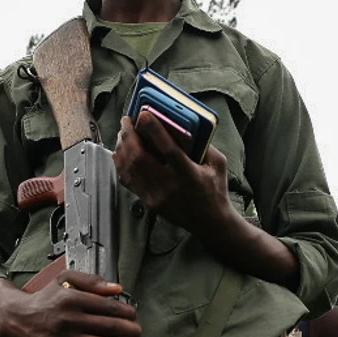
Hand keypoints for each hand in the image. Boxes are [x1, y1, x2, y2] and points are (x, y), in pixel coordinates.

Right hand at [0, 270, 141, 336]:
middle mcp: (70, 319)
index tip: (134, 316)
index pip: (110, 307)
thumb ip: (92, 281)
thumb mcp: (65, 279)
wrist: (18, 318)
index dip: (128, 313)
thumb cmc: (45, 298)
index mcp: (73, 299)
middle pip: (111, 328)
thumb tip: (118, 288)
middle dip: (131, 332)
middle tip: (138, 333)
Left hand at [112, 114, 232, 236]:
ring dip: (122, 147)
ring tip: (123, 133)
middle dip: (129, 135)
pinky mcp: (149, 202)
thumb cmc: (215, 190)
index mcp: (189, 174)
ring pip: (130, 168)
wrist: (210, 222)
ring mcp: (156, 196)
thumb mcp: (218, 164)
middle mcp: (170, 186)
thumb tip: (184, 125)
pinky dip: (121, 164)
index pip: (168, 148)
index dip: (154, 130)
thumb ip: (203, 144)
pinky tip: (120, 152)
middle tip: (127, 121)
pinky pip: (128, 181)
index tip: (144, 114)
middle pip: (140, 157)